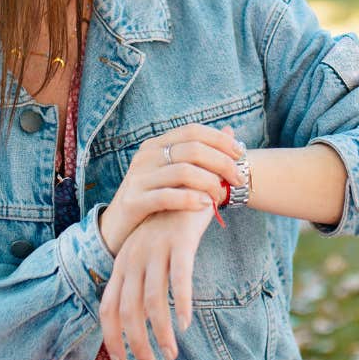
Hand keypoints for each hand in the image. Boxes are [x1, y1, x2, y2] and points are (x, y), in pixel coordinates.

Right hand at [98, 123, 244, 256]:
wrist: (117, 228)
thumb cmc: (153, 199)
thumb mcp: (173, 173)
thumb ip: (199, 154)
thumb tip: (231, 131)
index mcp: (156, 145)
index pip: (193, 131)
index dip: (220, 140)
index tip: (241, 154)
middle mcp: (146, 156)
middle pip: (192, 149)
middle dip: (222, 163)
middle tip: (238, 180)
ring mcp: (138, 177)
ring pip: (183, 171)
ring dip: (210, 183)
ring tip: (221, 196)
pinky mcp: (133, 201)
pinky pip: (166, 196)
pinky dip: (190, 199)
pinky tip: (205, 205)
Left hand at [100, 202, 214, 359]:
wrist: (190, 185)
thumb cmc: (169, 227)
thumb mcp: (146, 252)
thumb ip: (140, 281)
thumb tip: (138, 322)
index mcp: (122, 263)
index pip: (108, 308)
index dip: (112, 339)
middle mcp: (134, 257)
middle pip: (127, 310)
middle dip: (137, 345)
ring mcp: (155, 249)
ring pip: (152, 300)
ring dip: (161, 333)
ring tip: (172, 353)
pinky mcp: (180, 242)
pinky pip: (179, 279)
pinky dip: (181, 304)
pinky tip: (185, 323)